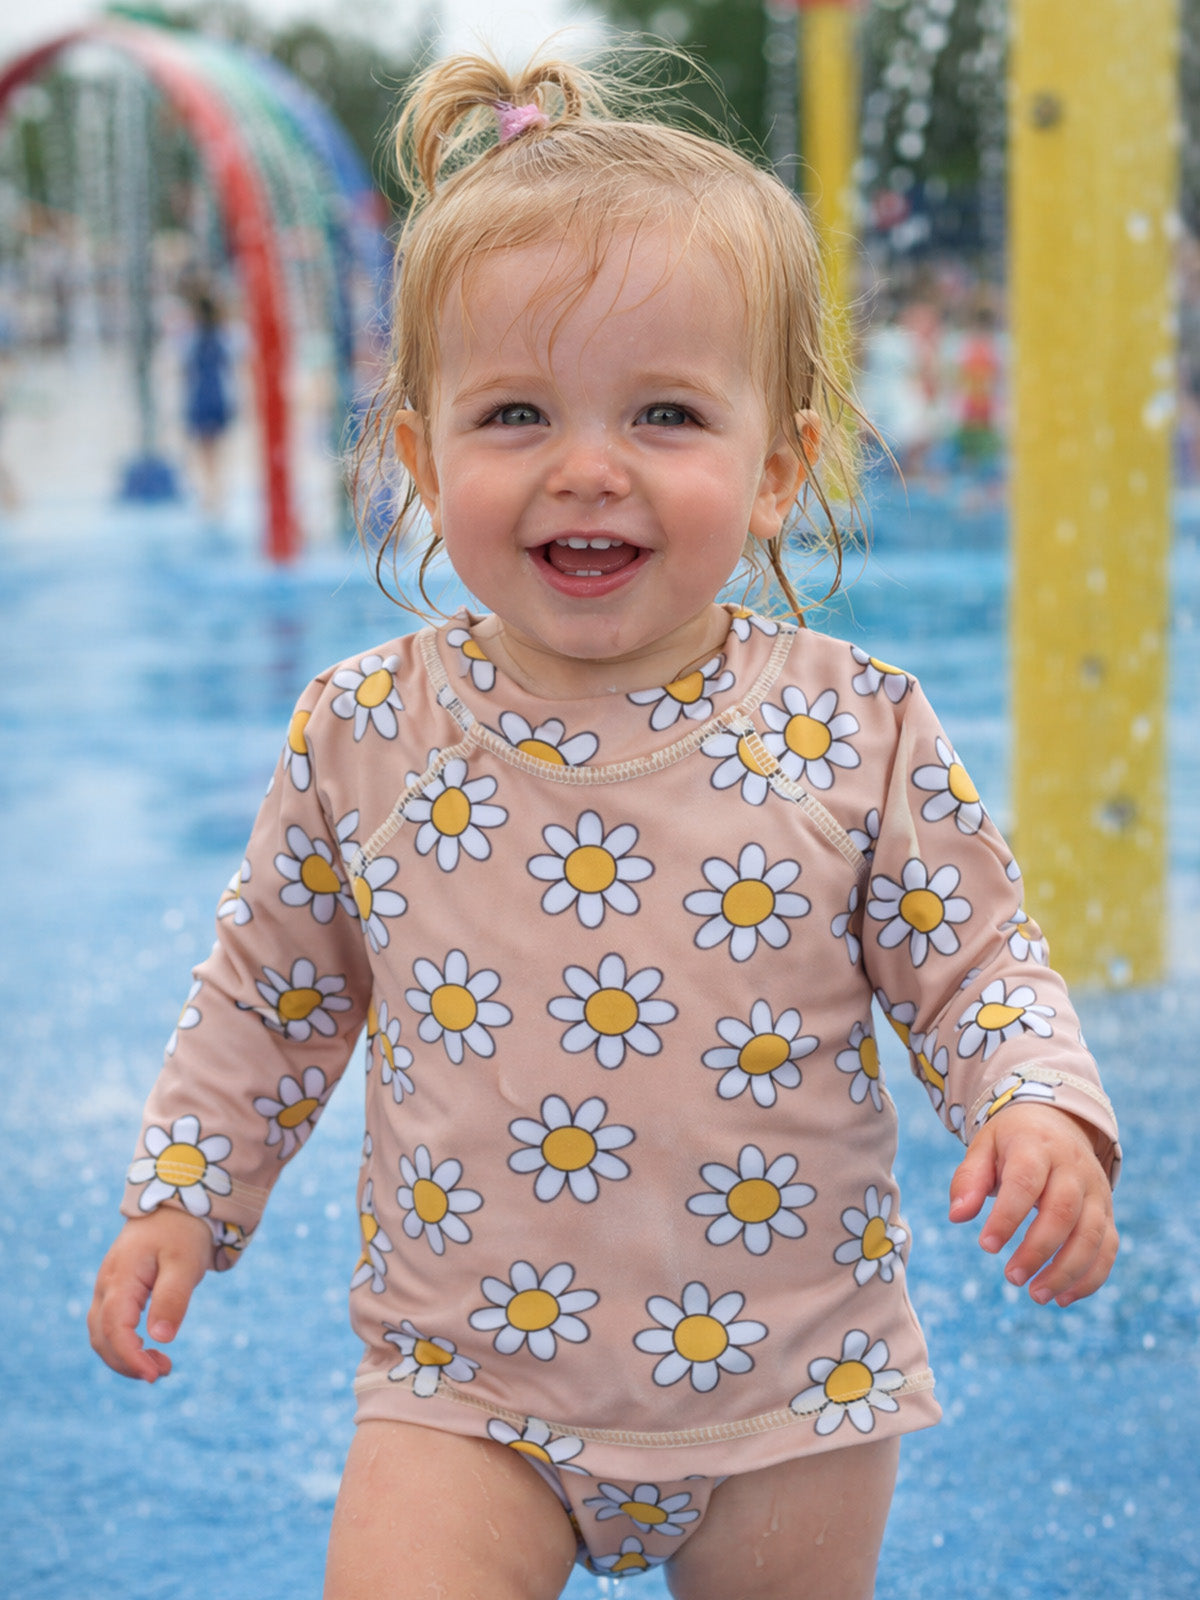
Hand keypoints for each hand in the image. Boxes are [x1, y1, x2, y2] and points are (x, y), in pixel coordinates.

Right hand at [88, 1209, 212, 1380]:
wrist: (176, 1205)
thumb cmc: (183, 1233)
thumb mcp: (185, 1264)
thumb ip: (172, 1299)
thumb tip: (160, 1338)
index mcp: (121, 1277)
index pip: (115, 1329)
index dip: (130, 1358)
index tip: (155, 1374)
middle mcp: (106, 1284)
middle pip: (101, 1337)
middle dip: (126, 1363)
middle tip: (162, 1372)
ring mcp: (108, 1287)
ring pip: (101, 1333)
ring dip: (124, 1356)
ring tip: (159, 1365)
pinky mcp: (116, 1289)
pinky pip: (109, 1324)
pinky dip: (124, 1344)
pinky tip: (148, 1347)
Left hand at [948, 1103, 1117, 1305]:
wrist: (1056, 1123)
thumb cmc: (1012, 1142)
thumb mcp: (984, 1147)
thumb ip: (969, 1180)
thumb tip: (957, 1217)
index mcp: (1037, 1147)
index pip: (1025, 1183)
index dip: (1008, 1217)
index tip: (986, 1246)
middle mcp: (1073, 1168)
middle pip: (1063, 1212)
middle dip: (1038, 1250)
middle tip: (1011, 1278)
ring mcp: (1096, 1191)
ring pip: (1092, 1235)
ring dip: (1067, 1271)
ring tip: (1037, 1295)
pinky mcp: (1107, 1211)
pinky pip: (1108, 1247)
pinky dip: (1091, 1277)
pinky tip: (1063, 1298)